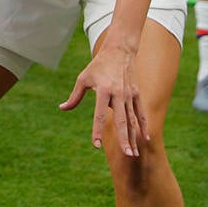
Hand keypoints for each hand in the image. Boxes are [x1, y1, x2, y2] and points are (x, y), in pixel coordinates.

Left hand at [59, 41, 145, 156]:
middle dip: (124, 139)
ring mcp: (130, 95)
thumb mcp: (83, 79)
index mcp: (103, 90)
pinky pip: (140, 113)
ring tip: (133, 154)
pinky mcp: (137, 94)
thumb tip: (62, 108)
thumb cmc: (98, 66)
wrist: (119, 51)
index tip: (95, 144)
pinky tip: (145, 139)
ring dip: (133, 137)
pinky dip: (143, 126)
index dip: (97, 130)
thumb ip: (75, 96)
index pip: (99, 114)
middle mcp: (119, 94)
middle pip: (121, 120)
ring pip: (132, 120)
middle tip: (127, 155)